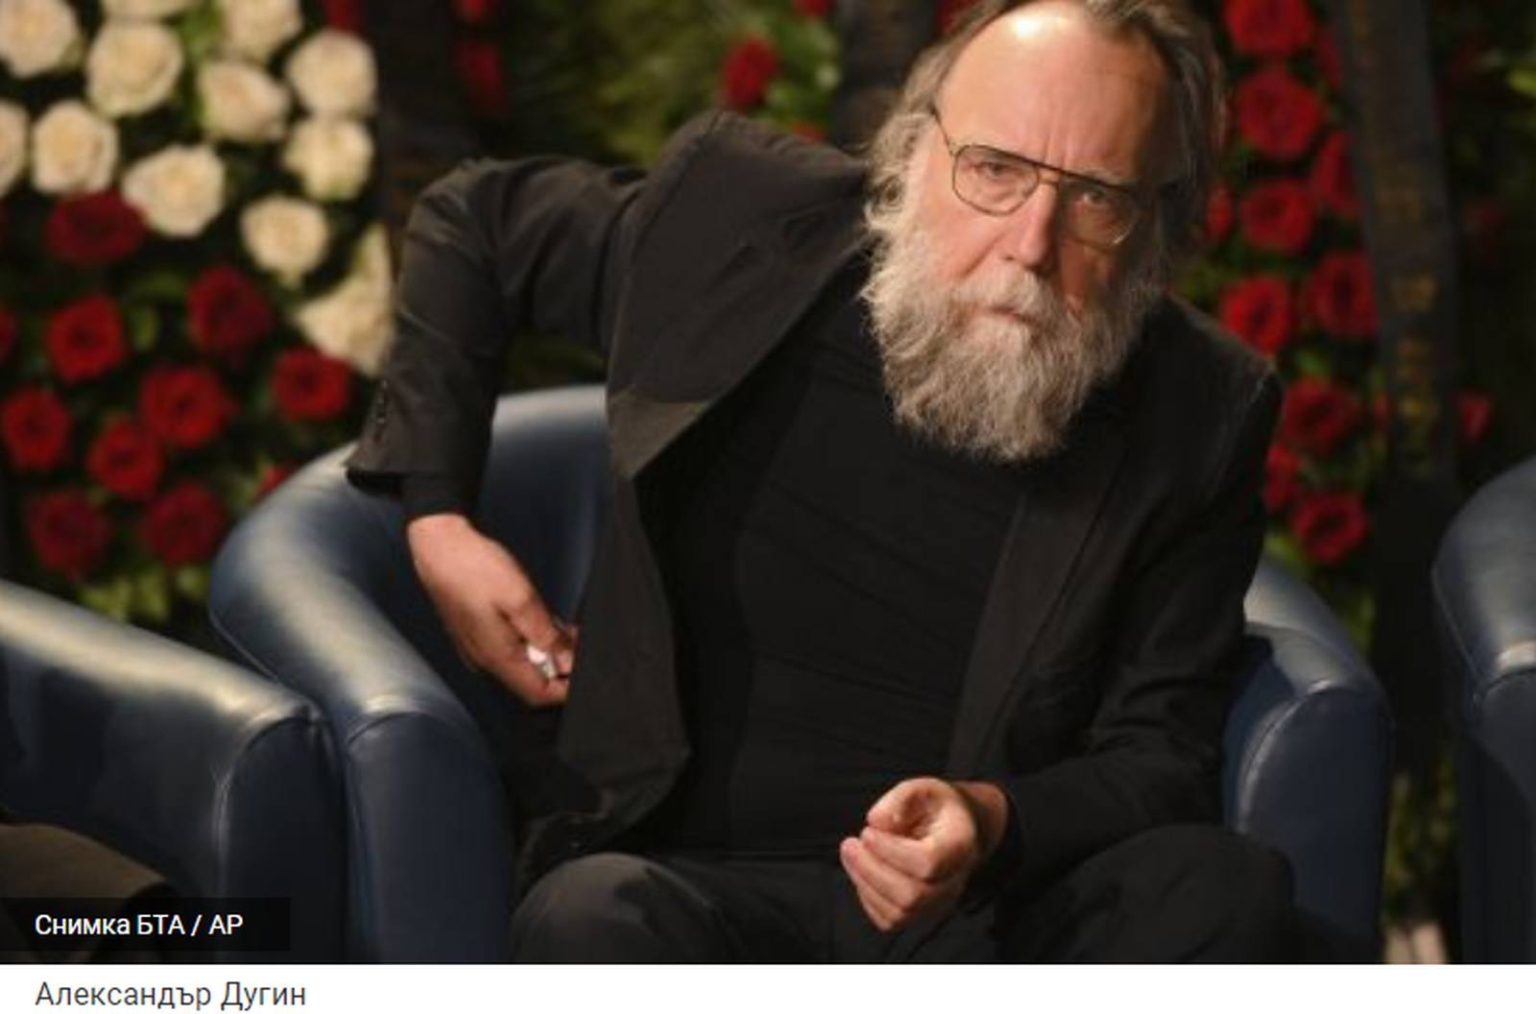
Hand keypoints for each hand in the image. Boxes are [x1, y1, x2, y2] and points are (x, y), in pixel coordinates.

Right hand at [406, 513, 576, 706]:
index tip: (584, 671)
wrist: (439, 547)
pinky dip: (528, 640)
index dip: (566, 689)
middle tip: (577, 641)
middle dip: (559, 666)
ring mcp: (477, 647)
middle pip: (530, 680)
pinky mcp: (474, 633)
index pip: (538, 694)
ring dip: (545, 650)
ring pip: (520, 663)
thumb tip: (567, 663)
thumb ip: (546, 636)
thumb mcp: (521, 600)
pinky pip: (507, 648)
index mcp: (497, 658)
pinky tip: (537, 619)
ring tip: (563, 627)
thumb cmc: (474, 569)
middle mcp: (485, 660)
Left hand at [839, 777, 1007, 932]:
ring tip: (851, 853)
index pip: (928, 863)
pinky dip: (868, 898)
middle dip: (871, 870)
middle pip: (911, 895)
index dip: (891, 851)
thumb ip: (900, 799)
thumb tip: (877, 822)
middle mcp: (953, 882)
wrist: (954, 831)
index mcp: (959, 846)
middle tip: (850, 844)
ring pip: (898, 913)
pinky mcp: (920, 914)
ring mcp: (937, 903)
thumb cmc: (936, 809)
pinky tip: (862, 871)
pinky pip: (889, 921)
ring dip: (864, 883)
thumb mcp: (922, 789)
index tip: (867, 832)